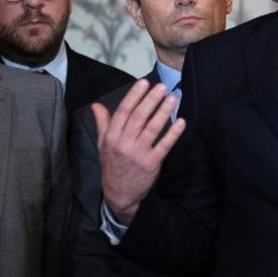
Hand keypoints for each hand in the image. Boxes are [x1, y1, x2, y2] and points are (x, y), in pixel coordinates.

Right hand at [95, 79, 185, 223]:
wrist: (119, 193)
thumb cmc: (112, 165)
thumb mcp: (102, 144)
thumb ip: (102, 123)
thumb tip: (96, 105)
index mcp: (112, 136)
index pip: (123, 111)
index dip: (134, 96)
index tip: (144, 83)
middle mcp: (124, 143)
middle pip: (139, 117)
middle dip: (151, 100)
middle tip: (163, 86)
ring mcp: (138, 153)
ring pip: (153, 128)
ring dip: (164, 112)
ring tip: (173, 99)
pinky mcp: (152, 163)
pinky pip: (164, 145)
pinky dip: (173, 133)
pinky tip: (181, 121)